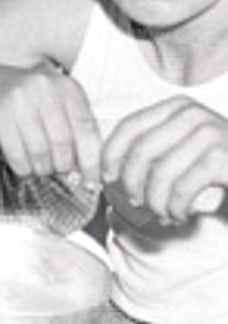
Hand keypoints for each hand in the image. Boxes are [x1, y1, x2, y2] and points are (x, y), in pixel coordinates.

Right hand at [0, 63, 104, 188]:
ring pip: (40, 151)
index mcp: (66, 86)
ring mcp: (19, 99)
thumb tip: (91, 172)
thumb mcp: (57, 104)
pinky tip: (24, 167)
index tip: (92, 183)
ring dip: (42, 169)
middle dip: (62, 166)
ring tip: (40, 168)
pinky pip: (16, 154)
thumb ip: (76, 129)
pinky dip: (23, 168)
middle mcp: (44, 88)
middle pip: (63, 143)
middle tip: (57, 169)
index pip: (87, 129)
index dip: (91, 161)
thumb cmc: (28, 100)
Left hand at [102, 98, 227, 224]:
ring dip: (155, 202)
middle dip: (131, 183)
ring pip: (159, 174)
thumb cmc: (222, 168)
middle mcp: (193, 115)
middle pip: (140, 152)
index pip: (129, 126)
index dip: (110, 154)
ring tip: (161, 213)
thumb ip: (155, 150)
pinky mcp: (222, 159)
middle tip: (135, 203)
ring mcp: (210, 134)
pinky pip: (181, 189)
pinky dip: (174, 208)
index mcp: (178, 107)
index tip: (107, 178)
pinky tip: (179, 215)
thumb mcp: (184, 149)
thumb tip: (110, 170)